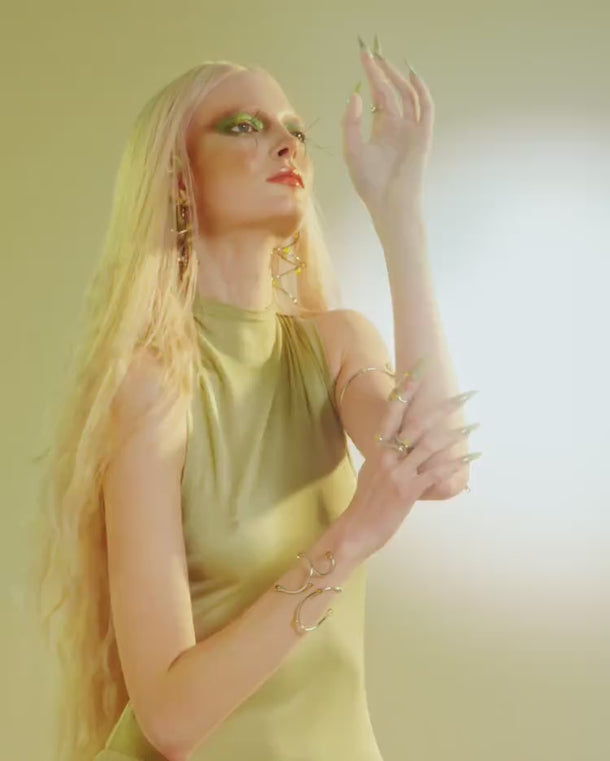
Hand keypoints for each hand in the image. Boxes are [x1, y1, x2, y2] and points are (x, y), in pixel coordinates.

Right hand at [335, 369, 478, 560]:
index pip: (393, 410)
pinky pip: (436, 473)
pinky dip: (455, 464)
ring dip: (457, 435)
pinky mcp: (408, 491)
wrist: (356, 529)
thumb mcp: (371, 470)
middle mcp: (388, 456)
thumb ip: (384, 453)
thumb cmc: (365, 502)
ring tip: (475, 425)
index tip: (419, 369)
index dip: (407, 389)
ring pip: (431, 446)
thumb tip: (394, 441)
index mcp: (378, 448)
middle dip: (444, 407)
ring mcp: (398, 473)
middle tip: (465, 394)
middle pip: (419, 423)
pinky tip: (470, 457)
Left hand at [340, 35, 434, 221]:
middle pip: (390, 91)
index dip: (370, 75)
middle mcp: (397, 125)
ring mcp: (411, 129)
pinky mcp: (423, 135)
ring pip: (407, 95)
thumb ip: (351, 123)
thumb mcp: (352, 150)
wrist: (389, 203)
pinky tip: (410, 75)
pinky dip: (420, 91)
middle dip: (380, 71)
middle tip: (370, 51)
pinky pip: (425, 108)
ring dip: (396, 77)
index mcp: (381, 129)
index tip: (363, 56)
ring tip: (383, 60)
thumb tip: (355, 95)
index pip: (377, 95)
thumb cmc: (370, 183)